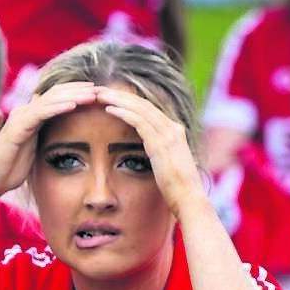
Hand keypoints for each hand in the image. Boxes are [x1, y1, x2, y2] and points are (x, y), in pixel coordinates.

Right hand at [0, 82, 96, 198]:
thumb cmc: (11, 169)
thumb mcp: (33, 151)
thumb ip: (44, 139)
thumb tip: (60, 136)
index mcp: (30, 116)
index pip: (56, 97)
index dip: (76, 92)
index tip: (96, 93)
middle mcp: (25, 112)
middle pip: (55, 93)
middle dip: (78, 89)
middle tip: (99, 88)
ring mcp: (20, 118)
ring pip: (50, 99)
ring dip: (73, 95)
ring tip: (92, 94)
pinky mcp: (17, 128)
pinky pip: (41, 112)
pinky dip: (58, 107)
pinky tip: (74, 105)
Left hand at [96, 86, 204, 217]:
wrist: (189, 200)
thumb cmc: (176, 189)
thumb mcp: (165, 165)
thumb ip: (157, 153)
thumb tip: (144, 153)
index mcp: (175, 131)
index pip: (148, 108)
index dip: (129, 100)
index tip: (111, 96)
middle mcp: (173, 128)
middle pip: (143, 103)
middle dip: (121, 94)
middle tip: (101, 89)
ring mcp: (169, 134)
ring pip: (140, 108)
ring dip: (118, 99)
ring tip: (100, 94)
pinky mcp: (161, 143)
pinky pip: (139, 121)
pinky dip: (123, 112)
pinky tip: (109, 109)